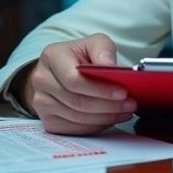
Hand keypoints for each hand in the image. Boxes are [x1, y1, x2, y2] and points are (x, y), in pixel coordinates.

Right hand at [15, 34, 135, 134]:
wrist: (62, 71)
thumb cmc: (81, 56)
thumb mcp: (95, 43)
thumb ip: (103, 50)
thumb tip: (109, 65)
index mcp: (51, 57)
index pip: (73, 80)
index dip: (100, 89)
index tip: (123, 92)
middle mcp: (41, 80)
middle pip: (77, 102)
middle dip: (108, 106)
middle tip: (130, 104)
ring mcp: (41, 103)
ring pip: (77, 118)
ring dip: (105, 118)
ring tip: (125, 111)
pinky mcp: (48, 120)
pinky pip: (74, 129)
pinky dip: (96, 126)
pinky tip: (111, 118)